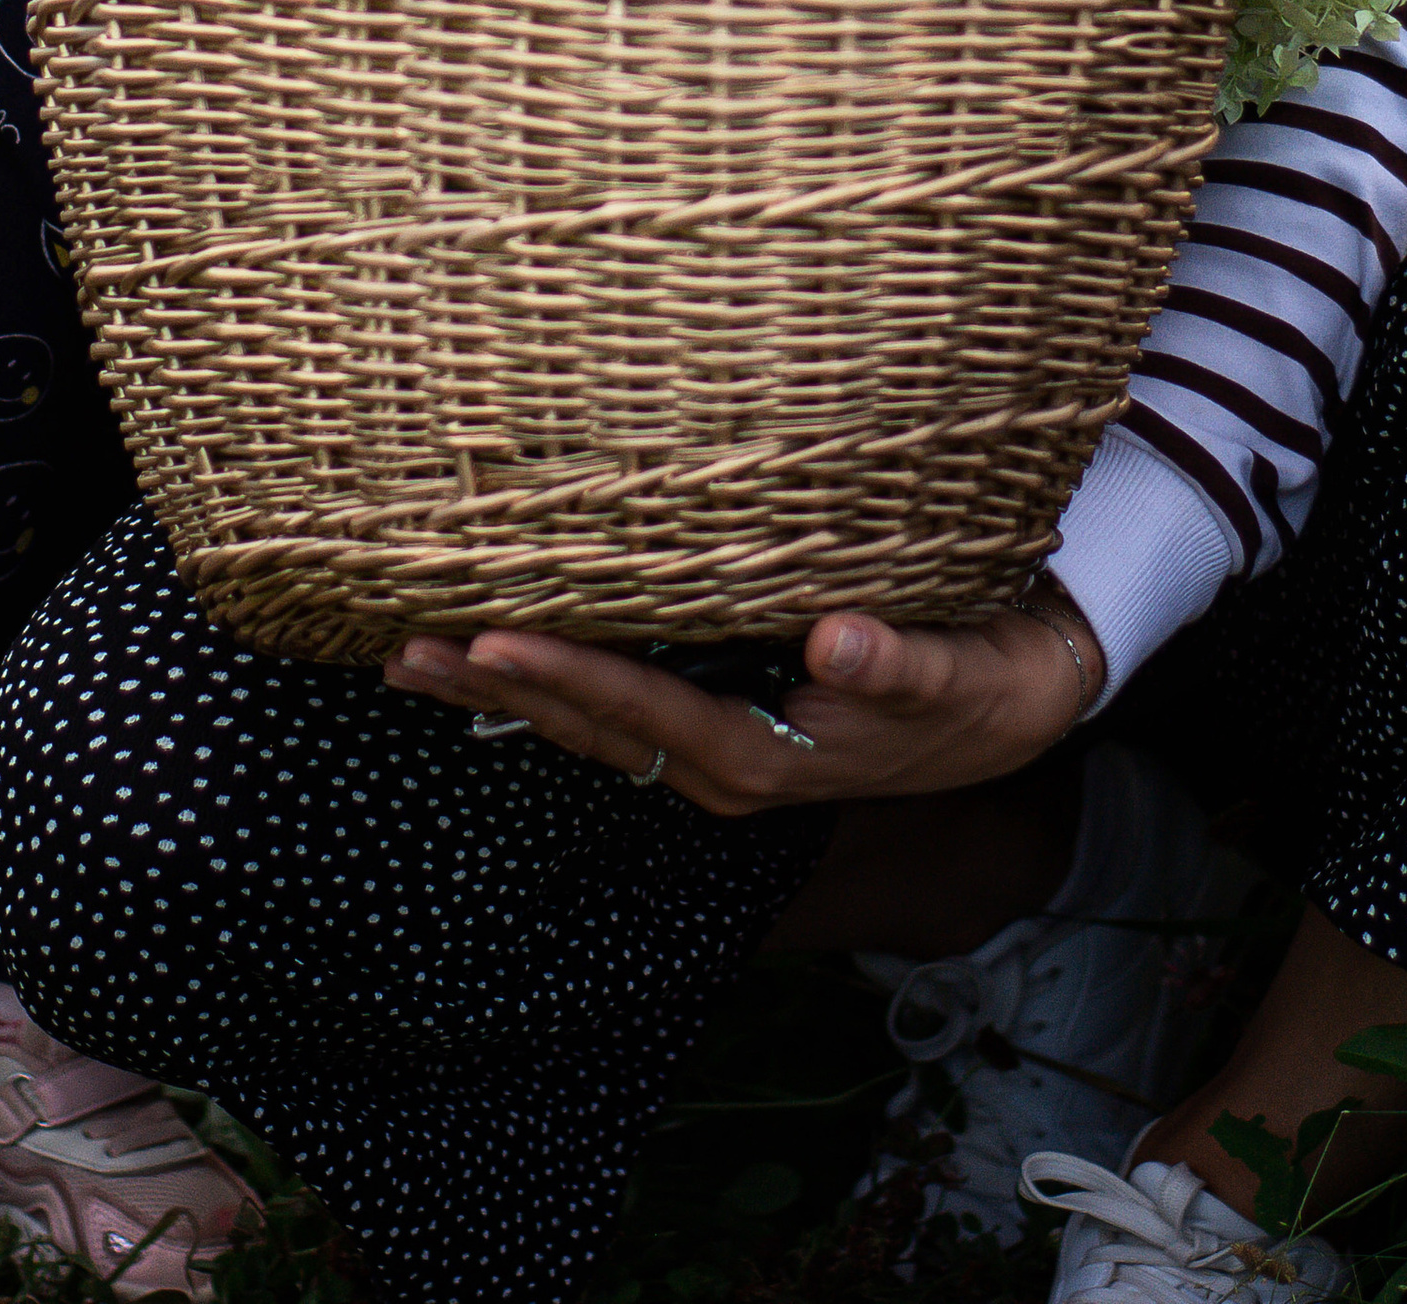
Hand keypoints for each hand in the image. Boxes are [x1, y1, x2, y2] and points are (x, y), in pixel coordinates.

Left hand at [380, 596, 1096, 814]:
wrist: (1004, 713)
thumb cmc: (974, 683)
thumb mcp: (948, 675)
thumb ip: (891, 665)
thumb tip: (836, 645)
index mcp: (763, 755)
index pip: (644, 711)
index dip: (569, 676)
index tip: (492, 641)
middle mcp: (719, 765)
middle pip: (588, 727)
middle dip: (495, 691)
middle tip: (402, 648)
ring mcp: (707, 750)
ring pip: (584, 726)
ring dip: (498, 696)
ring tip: (409, 657)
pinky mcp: (709, 724)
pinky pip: (607, 711)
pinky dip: (541, 685)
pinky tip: (489, 658)